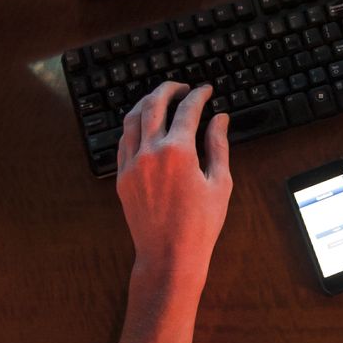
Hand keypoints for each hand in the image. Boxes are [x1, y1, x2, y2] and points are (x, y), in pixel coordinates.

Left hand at [116, 82, 232, 284]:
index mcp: (178, 151)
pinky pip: (123, 141)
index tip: (206, 89)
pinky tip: (143, 125)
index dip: (198, 95)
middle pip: (154, 104)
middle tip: (182, 86)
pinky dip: (133, 126)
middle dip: (169, 89)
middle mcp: (150, 152)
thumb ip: (218, 145)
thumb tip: (220, 119)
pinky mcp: (121, 177)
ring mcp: (131, 164)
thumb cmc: (200, 224)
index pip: (188, 109)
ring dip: (146, 102)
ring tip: (160, 99)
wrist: (169, 255)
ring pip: (132, 119)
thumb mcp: (219, 182)